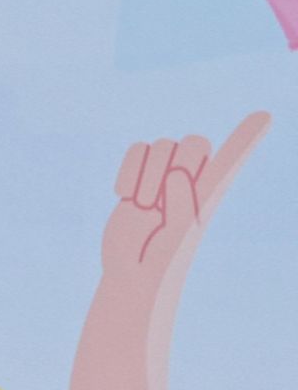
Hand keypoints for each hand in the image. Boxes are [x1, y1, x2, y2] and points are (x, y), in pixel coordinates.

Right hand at [101, 113, 268, 292]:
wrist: (132, 272)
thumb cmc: (161, 261)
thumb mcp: (178, 237)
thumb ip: (183, 204)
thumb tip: (177, 172)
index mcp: (211, 193)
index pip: (233, 159)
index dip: (247, 137)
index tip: (265, 116)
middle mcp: (192, 179)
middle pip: (194, 142)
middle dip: (175, 164)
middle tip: (159, 203)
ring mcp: (163, 176)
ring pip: (160, 145)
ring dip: (145, 178)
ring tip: (143, 208)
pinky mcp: (138, 176)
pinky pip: (136, 150)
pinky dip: (127, 172)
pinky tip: (125, 196)